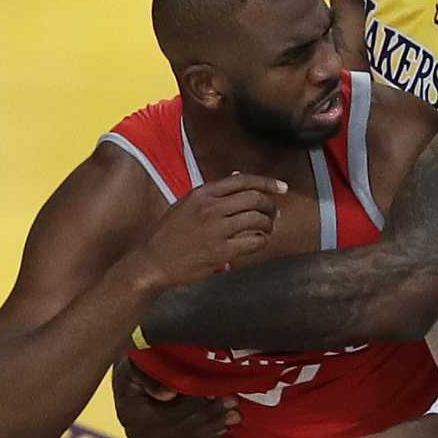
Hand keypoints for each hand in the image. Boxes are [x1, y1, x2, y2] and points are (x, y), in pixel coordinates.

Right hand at [111, 357, 235, 437]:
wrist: (131, 377)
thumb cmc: (137, 365)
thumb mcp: (137, 364)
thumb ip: (149, 378)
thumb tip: (168, 395)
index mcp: (130, 413)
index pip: (167, 414)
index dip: (192, 404)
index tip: (213, 393)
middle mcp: (137, 433)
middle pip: (179, 428)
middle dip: (209, 414)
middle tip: (232, 401)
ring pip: (187, 437)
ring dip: (213, 425)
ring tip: (235, 413)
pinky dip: (208, 434)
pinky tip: (225, 426)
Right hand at [130, 173, 286, 289]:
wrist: (154, 261)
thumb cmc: (170, 234)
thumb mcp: (186, 204)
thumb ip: (212, 192)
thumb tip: (237, 176)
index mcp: (202, 194)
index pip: (243, 180)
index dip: (267, 183)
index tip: (282, 188)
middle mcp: (210, 208)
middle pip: (255, 199)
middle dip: (271, 206)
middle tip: (274, 214)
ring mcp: (216, 230)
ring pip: (258, 220)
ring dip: (268, 225)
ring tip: (266, 229)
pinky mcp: (222, 251)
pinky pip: (255, 241)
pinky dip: (262, 241)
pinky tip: (257, 242)